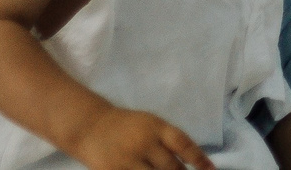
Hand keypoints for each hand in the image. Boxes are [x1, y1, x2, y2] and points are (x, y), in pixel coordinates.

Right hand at [61, 104, 210, 169]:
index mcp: (156, 127)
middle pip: (171, 167)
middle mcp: (144, 142)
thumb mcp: (150, 124)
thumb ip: (169, 141)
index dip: (199, 158)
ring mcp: (128, 160)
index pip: (183, 143)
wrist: (91, 127)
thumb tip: (191, 162)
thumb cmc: (126, 127)